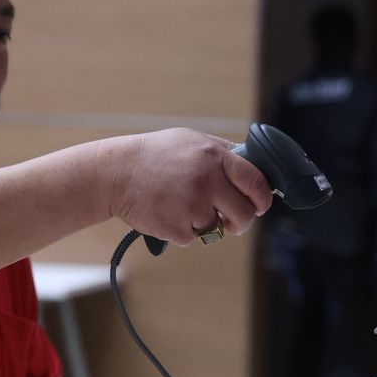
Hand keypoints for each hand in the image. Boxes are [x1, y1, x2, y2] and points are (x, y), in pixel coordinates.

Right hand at [103, 128, 273, 244]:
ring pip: (217, 228)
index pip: (255, 181)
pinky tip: (167, 211)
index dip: (263, 198)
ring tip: (182, 204)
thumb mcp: (191, 140)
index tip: (261, 205)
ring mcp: (191, 206)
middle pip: (244, 213)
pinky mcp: (176, 228)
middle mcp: (207, 180)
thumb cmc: (154, 156)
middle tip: (232, 222)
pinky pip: (193, 237)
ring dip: (205, 223)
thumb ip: (223, 152)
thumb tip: (254, 167)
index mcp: (214, 156)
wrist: (113, 173)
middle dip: (241, 222)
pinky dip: (183, 230)